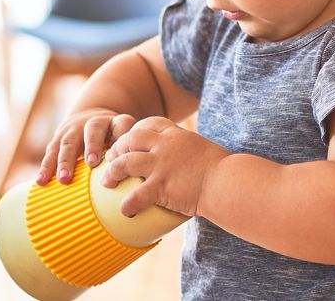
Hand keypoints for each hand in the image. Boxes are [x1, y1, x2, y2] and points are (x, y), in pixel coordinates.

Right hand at [37, 108, 137, 185]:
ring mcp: (73, 128)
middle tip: (92, 163)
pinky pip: (51, 151)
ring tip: (64, 179)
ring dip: (65, 161)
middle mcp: (93, 122)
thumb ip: (129, 154)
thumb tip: (139, 184)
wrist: (90, 116)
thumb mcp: (124, 139)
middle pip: (93, 131)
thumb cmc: (113, 138)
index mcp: (115, 122)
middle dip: (91, 146)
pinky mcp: (58, 138)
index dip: (121, 135)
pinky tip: (41, 181)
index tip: (120, 151)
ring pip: (68, 142)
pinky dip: (46, 167)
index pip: (122, 124)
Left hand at [101, 117, 229, 217]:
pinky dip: (128, 204)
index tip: (129, 140)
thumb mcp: (203, 149)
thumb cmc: (223, 170)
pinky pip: (136, 195)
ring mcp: (161, 165)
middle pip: (130, 139)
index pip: (148, 124)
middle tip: (111, 160)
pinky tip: (125, 211)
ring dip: (112, 172)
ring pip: (125, 162)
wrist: (227, 183)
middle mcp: (165, 146)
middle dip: (117, 148)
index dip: (134, 131)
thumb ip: (189, 150)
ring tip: (106, 182)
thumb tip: (188, 160)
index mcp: (176, 134)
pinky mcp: (161, 186)